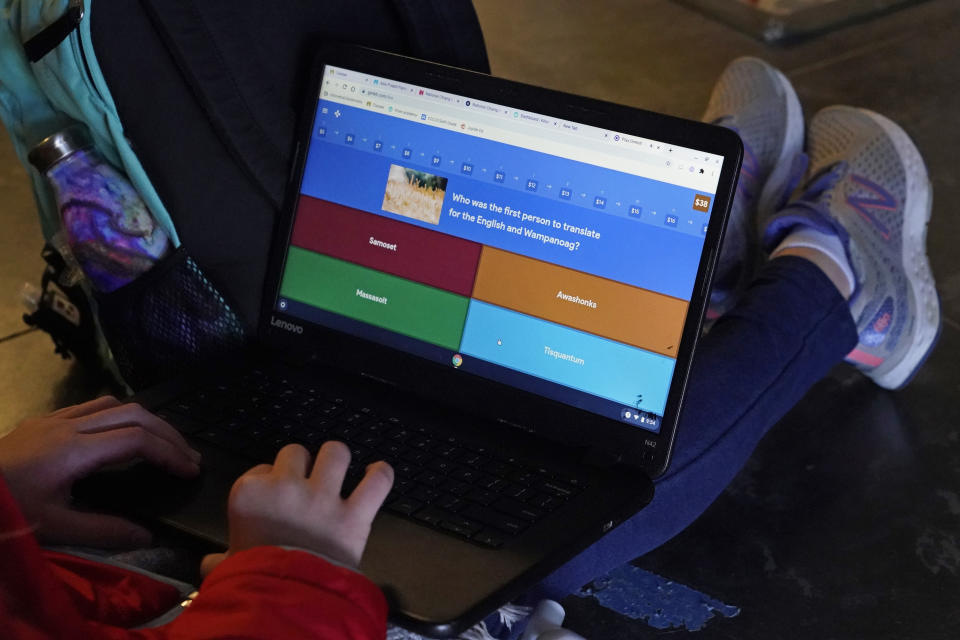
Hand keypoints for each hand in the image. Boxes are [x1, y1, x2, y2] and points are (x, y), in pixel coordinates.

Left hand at [0, 396, 200, 547]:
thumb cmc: (7, 507)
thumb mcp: (54, 528)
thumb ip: (104, 530)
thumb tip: (148, 535)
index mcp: (75, 451)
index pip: (137, 440)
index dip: (170, 453)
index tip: (190, 470)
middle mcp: (70, 426)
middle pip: (135, 414)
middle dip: (169, 432)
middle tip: (189, 456)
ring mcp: (56, 418)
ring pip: (115, 403)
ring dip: (147, 420)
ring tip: (164, 442)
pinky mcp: (44, 419)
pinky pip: (93, 405)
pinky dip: (121, 414)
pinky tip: (124, 431)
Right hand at [201, 442, 392, 573]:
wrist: (285, 604)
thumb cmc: (251, 583)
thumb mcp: (228, 569)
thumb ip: (219, 561)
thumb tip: (209, 564)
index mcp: (250, 494)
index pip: (260, 469)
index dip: (270, 481)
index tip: (275, 496)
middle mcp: (286, 487)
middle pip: (296, 451)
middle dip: (303, 464)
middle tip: (307, 482)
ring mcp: (323, 497)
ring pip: (336, 452)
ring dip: (338, 460)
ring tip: (341, 471)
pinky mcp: (354, 514)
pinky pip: (377, 481)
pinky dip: (381, 475)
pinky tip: (377, 473)